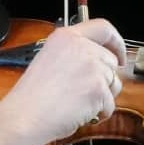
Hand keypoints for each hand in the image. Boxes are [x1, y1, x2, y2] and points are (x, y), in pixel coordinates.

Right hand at [0, 18, 127, 144]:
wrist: (25, 116)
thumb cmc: (31, 96)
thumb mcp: (49, 60)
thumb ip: (73, 55)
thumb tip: (94, 65)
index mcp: (67, 37)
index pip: (104, 28)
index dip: (116, 42)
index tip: (118, 55)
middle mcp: (82, 48)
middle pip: (110, 60)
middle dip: (105, 78)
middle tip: (89, 92)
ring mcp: (92, 68)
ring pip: (114, 83)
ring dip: (103, 97)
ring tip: (80, 104)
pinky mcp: (99, 89)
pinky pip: (110, 104)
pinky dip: (100, 113)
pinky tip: (81, 114)